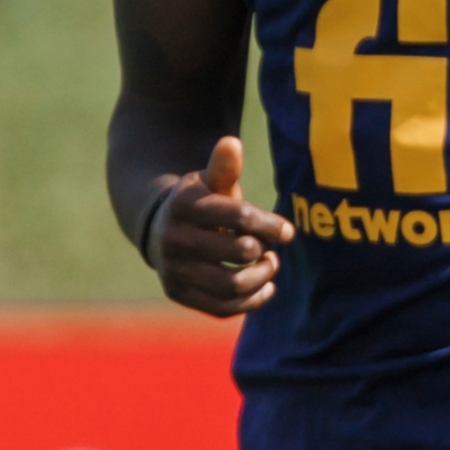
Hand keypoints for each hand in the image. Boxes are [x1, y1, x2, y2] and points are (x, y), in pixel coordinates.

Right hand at [149, 136, 293, 316]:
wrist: (162, 227)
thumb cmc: (201, 201)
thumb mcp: (210, 180)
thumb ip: (225, 166)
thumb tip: (232, 141)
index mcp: (184, 205)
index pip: (240, 217)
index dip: (271, 225)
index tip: (287, 232)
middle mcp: (173, 239)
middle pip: (240, 251)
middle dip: (265, 249)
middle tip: (272, 248)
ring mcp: (173, 270)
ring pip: (232, 284)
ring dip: (262, 277)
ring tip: (270, 264)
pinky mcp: (178, 294)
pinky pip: (221, 308)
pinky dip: (251, 302)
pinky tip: (266, 287)